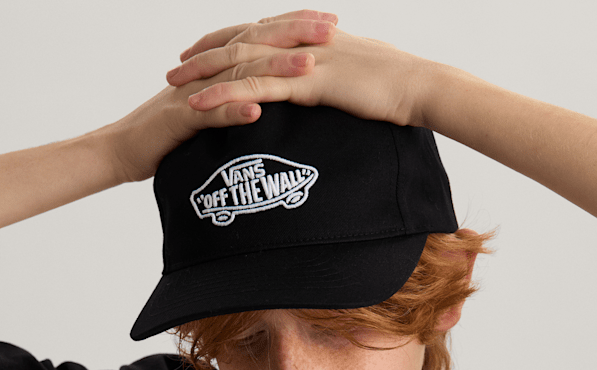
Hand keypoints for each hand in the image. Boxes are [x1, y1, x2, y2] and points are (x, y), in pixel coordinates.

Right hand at [107, 11, 336, 182]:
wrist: (124, 149)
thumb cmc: (169, 136)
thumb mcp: (211, 115)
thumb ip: (236, 103)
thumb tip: (269, 103)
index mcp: (217, 69)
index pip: (260, 40)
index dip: (294, 28)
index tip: (330, 22)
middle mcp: (207, 73)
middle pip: (255, 46)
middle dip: (294, 35)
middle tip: (332, 28)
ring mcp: (193, 93)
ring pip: (237, 76)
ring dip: (273, 69)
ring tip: (309, 65)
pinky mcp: (178, 120)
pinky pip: (208, 115)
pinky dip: (232, 112)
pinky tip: (258, 111)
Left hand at [169, 12, 430, 128]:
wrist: (418, 86)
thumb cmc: (395, 85)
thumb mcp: (358, 75)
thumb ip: (334, 75)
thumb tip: (325, 85)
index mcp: (310, 39)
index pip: (260, 34)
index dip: (229, 41)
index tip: (203, 51)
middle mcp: (299, 42)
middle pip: (241, 43)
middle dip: (205, 54)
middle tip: (176, 68)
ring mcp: (301, 60)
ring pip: (241, 63)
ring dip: (204, 74)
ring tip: (174, 85)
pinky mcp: (306, 83)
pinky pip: (256, 88)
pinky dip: (224, 94)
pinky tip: (200, 103)